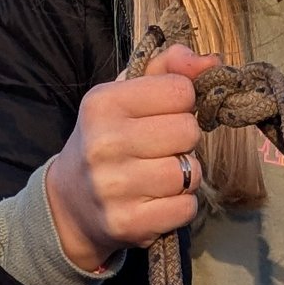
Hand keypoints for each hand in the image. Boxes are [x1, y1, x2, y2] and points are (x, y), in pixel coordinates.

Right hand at [43, 44, 212, 270]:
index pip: (180, 91)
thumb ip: (167, 68)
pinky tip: (158, 200)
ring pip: (191, 171)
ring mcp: (115, 186)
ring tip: (159, 175)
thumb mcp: (124, 94)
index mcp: (103, 102)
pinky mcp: (129, 222)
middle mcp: (104, 143)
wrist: (71, 203)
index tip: (163, 115)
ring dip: (185, 174)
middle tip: (161, 149)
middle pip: (188, 131)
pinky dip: (181, 205)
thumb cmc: (108, 139)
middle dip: (184, 140)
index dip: (182, 103)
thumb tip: (211, 62)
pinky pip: (186, 207)